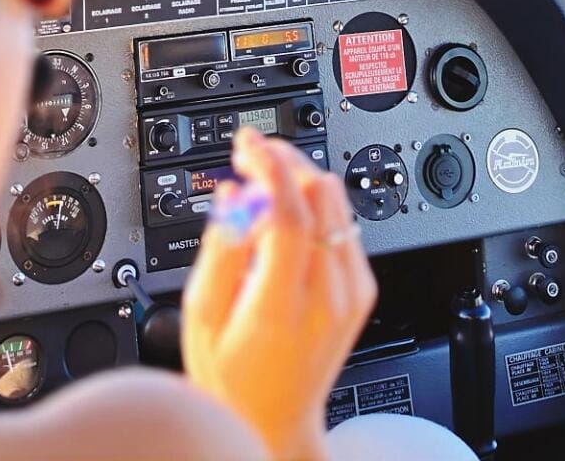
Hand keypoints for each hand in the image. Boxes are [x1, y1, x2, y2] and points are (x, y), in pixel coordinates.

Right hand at [181, 128, 376, 460]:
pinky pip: (343, 222)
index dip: (268, 167)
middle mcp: (327, 298)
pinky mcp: (362, 288)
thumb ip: (218, 251)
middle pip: (318, 197)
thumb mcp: (202, 318)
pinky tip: (284, 212)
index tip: (247, 143)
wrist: (278, 421)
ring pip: (335, 201)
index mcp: (281, 309)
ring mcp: (351, 293)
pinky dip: (314, 203)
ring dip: (298, 177)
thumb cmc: (233, 380)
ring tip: (261, 183)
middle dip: (282, 161)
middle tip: (248, 155)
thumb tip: (231, 195)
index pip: (289, 215)